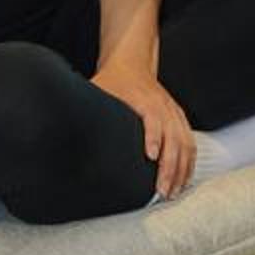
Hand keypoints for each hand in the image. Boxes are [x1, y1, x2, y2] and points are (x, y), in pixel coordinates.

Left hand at [92, 60, 194, 199]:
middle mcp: (163, 106)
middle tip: (161, 189)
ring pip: (185, 143)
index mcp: (145, 99)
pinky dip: (189, 163)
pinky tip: (183, 180)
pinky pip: (190, 143)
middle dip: (170, 166)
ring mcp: (174, 112)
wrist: (133, 62)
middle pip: (174, 137)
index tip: (151, 156)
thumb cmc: (114, 79)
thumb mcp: (98, 89)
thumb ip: (86, 108)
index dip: (153, 137)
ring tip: (172, 192)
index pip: (154, 119)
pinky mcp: (179, 118)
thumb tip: (64, 128)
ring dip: (181, 169)